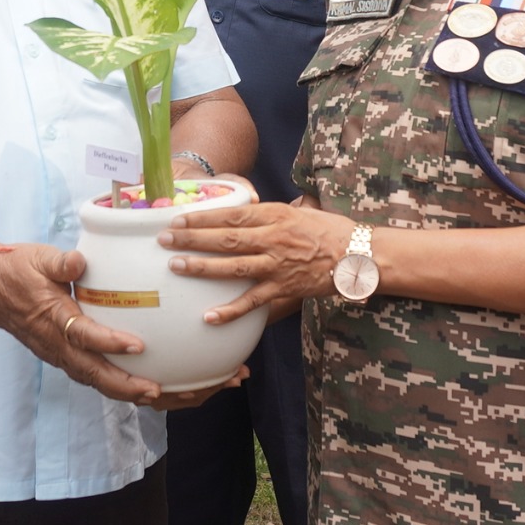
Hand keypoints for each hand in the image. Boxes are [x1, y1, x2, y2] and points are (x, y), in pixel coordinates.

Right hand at [0, 242, 206, 408]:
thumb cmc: (14, 269)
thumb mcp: (36, 258)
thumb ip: (59, 261)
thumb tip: (79, 260)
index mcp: (51, 317)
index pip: (83, 334)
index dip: (110, 342)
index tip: (139, 345)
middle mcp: (55, 343)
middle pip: (92, 372)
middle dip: (124, 385)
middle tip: (156, 391)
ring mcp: (57, 353)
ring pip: (92, 380)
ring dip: (123, 391)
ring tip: (157, 396)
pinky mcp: (61, 355)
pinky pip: (89, 376)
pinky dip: (113, 386)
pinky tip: (138, 388)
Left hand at [160, 200, 357, 323]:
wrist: (360, 254)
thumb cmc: (330, 229)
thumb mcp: (298, 210)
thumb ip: (269, 213)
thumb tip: (243, 209)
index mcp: (275, 215)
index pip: (232, 212)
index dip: (202, 216)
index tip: (177, 217)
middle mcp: (274, 238)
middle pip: (226, 237)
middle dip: (192, 238)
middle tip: (164, 238)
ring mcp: (278, 265)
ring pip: (233, 267)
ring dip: (202, 267)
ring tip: (176, 266)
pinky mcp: (285, 289)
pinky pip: (253, 302)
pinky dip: (230, 311)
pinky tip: (208, 316)